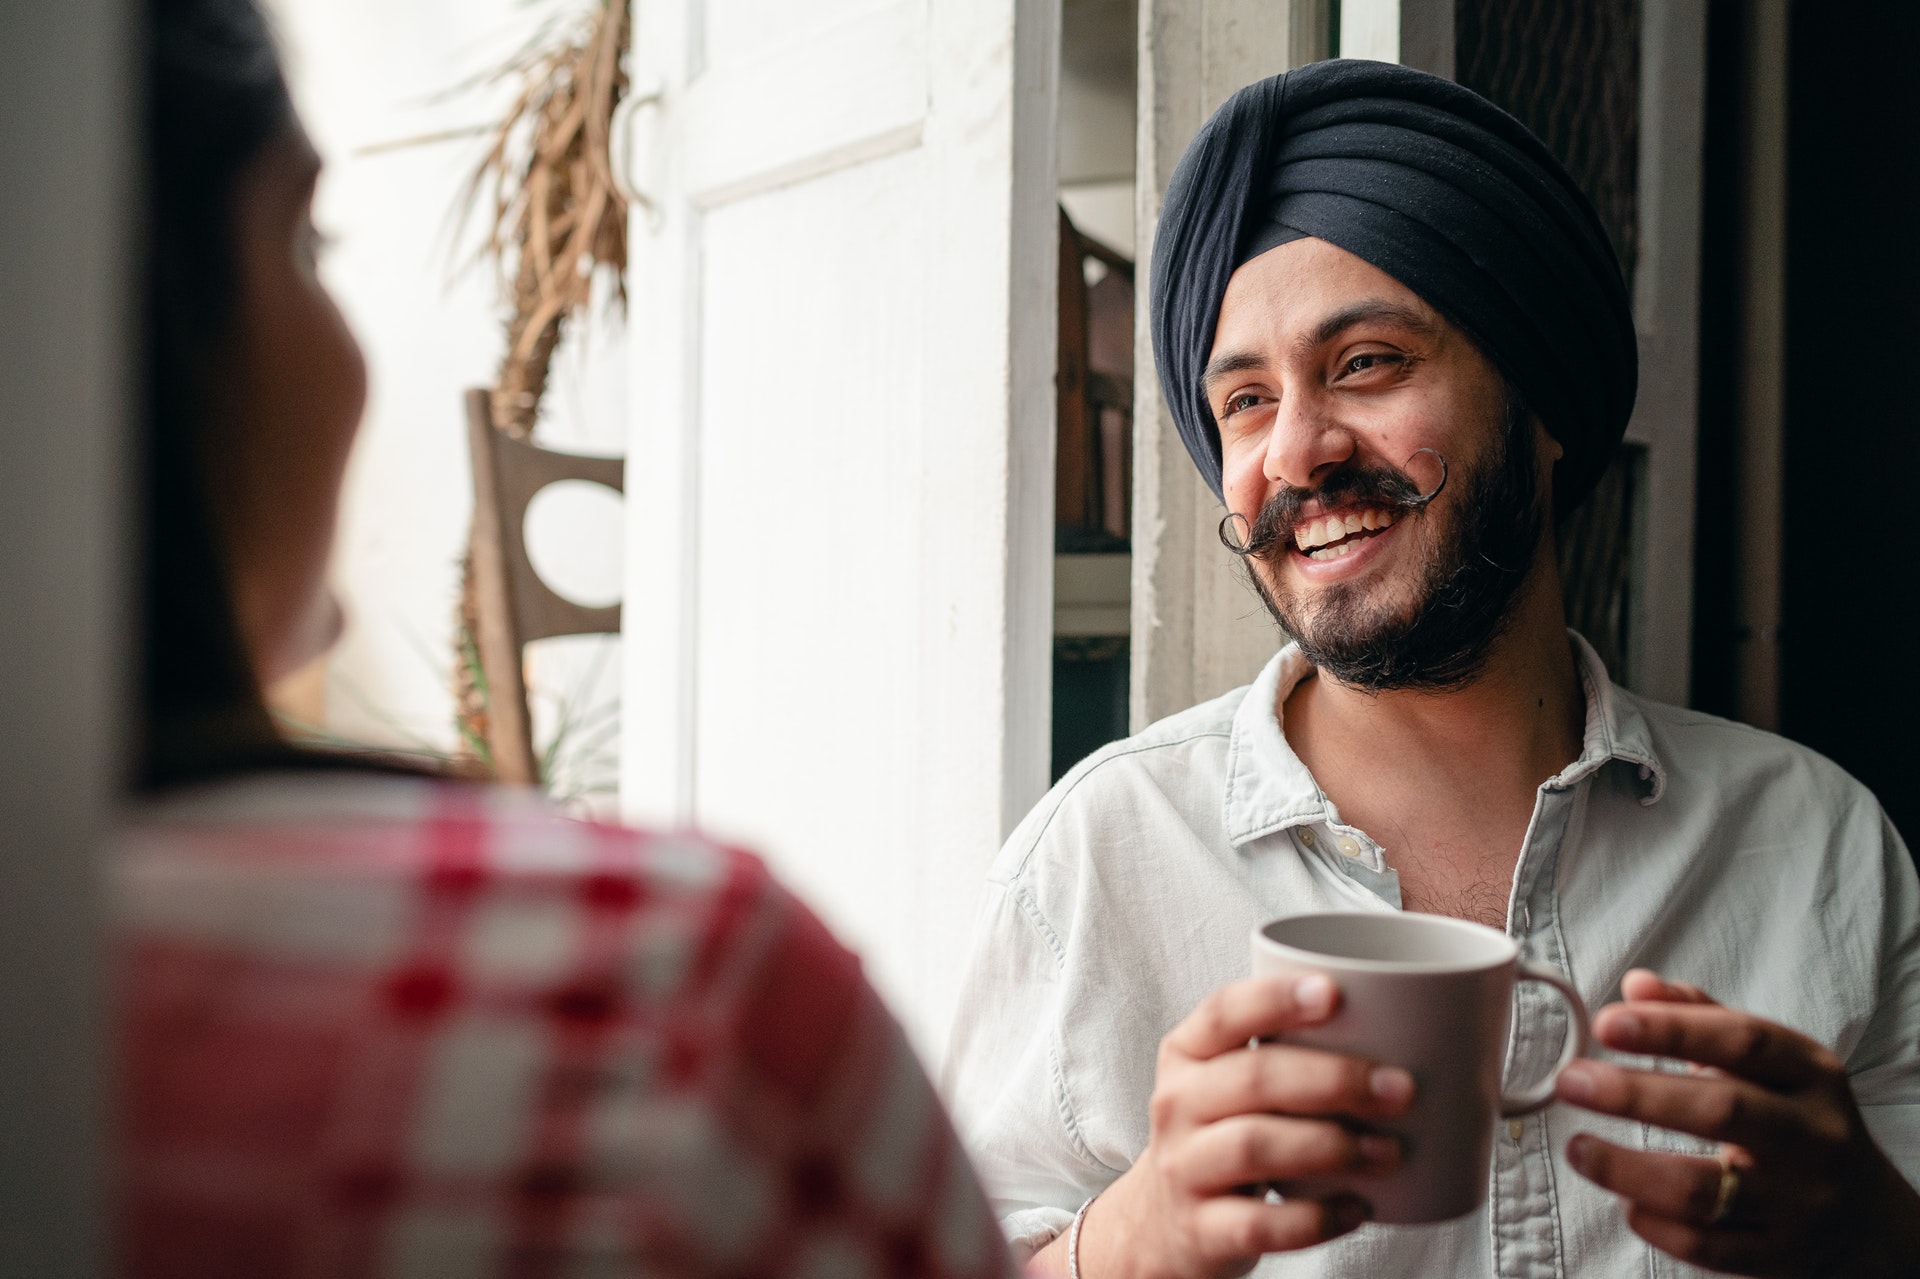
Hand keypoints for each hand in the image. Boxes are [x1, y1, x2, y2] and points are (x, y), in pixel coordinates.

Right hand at [1032, 975, 1412, 1278]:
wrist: (1164, 1220)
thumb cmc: (1225, 1132)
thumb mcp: (1231, 1080)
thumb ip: (1289, 1050)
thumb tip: (1410, 1025)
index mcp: (1188, 1052)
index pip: (1223, 1012)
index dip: (1276, 998)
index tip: (1334, 992)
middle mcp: (1177, 1104)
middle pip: (1254, 1079)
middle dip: (1334, 1080)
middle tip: (1400, 1088)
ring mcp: (1184, 1168)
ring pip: (1254, 1147)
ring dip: (1332, 1146)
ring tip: (1388, 1152)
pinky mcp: (1201, 1230)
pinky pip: (1262, 1224)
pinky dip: (1317, 1219)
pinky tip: (1359, 1208)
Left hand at [1554, 969, 1919, 1277]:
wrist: (1867, 1218)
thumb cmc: (1797, 1119)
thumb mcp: (1772, 1061)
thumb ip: (1701, 1016)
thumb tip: (1636, 986)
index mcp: (1811, 1074)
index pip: (1742, 1041)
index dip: (1671, 1030)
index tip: (1606, 1023)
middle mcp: (1812, 1135)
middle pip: (1721, 1110)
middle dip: (1636, 1094)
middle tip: (1571, 1080)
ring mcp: (1798, 1201)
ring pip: (1704, 1189)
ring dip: (1628, 1168)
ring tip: (1578, 1147)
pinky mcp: (1778, 1255)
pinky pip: (1707, 1247)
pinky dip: (1657, 1225)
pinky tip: (1625, 1202)